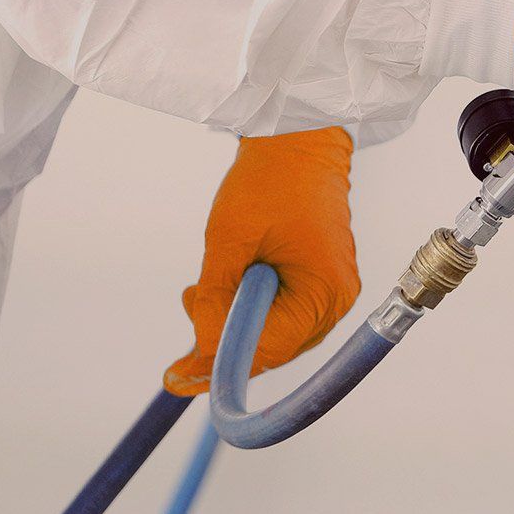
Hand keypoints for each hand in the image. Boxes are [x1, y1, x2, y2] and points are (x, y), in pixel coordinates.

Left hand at [164, 127, 360, 395]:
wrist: (298, 138)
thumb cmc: (269, 180)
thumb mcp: (228, 242)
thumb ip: (214, 302)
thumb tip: (198, 354)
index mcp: (324, 292)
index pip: (268, 350)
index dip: (220, 364)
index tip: (177, 374)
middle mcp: (336, 300)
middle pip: (273, 349)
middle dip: (225, 338)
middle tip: (190, 302)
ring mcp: (331, 292)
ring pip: (273, 334)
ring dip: (234, 320)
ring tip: (203, 286)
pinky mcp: (319, 280)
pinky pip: (280, 314)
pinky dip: (248, 306)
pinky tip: (226, 281)